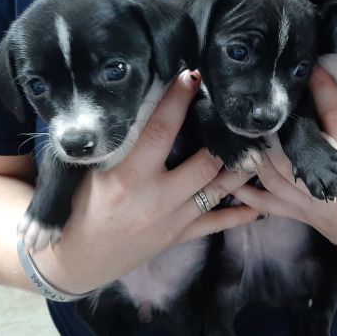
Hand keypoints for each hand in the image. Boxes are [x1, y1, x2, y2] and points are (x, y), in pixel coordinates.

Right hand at [33, 70, 258, 292]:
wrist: (76, 259)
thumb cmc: (80, 207)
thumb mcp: (90, 172)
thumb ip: (118, 145)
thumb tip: (140, 105)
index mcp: (128, 178)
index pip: (159, 132)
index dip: (177, 101)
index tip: (192, 76)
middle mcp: (156, 200)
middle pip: (204, 164)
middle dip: (224, 137)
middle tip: (239, 114)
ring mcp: (172, 221)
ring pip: (218, 191)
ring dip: (241, 169)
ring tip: (260, 148)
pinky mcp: (179, 237)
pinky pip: (215, 224)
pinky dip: (239, 214)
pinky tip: (258, 202)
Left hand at [232, 67, 336, 271]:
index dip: (326, 94)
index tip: (314, 69)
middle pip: (298, 150)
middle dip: (278, 125)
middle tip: (262, 100)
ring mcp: (317, 204)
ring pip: (278, 175)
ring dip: (258, 152)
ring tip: (243, 128)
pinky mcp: (308, 217)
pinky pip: (272, 205)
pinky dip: (250, 193)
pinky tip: (230, 179)